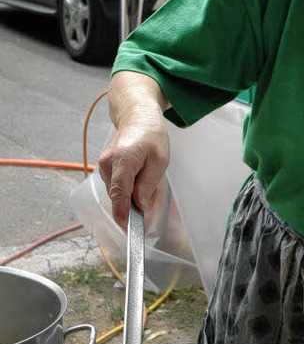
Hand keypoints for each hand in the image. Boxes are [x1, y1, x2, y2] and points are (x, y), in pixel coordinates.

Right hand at [98, 73, 170, 229]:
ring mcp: (103, 165)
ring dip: (132, 194)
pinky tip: (139, 176)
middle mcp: (108, 163)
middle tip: (152, 200)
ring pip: (118, 192)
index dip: (122, 213)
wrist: (136, 115)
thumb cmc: (151, 135)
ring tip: (148, 178)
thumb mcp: (159, 160)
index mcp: (123, 159)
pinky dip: (128, 188)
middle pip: (119, 196)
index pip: (119, 192)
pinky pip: (116, 186)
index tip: (127, 228)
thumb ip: (148, 185)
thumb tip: (141, 206)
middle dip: (134, 204)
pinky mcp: (104, 168)